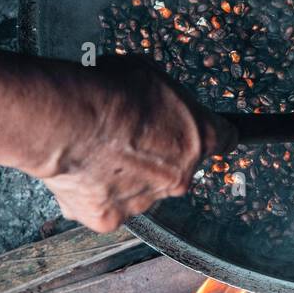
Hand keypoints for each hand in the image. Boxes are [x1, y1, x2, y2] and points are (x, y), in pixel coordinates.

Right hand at [32, 56, 236, 231]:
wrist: (68, 122)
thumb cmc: (108, 93)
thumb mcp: (149, 75)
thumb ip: (163, 99)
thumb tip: (153, 100)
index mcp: (200, 138)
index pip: (225, 139)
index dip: (211, 134)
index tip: (209, 135)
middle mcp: (179, 177)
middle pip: (176, 169)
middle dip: (156, 156)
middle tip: (127, 137)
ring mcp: (144, 201)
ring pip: (138, 189)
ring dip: (122, 175)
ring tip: (96, 150)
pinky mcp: (110, 217)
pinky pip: (104, 205)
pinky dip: (92, 193)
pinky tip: (79, 170)